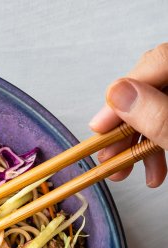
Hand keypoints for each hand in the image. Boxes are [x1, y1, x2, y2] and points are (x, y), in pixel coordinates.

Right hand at [89, 42, 167, 187]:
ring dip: (134, 145)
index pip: (154, 63)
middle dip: (124, 128)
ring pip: (154, 109)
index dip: (121, 95)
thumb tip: (117, 93)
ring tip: (123, 172)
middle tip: (107, 157)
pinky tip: (152, 171)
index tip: (98, 128)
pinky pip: (166, 122)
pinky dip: (154, 147)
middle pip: (149, 89)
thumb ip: (156, 114)